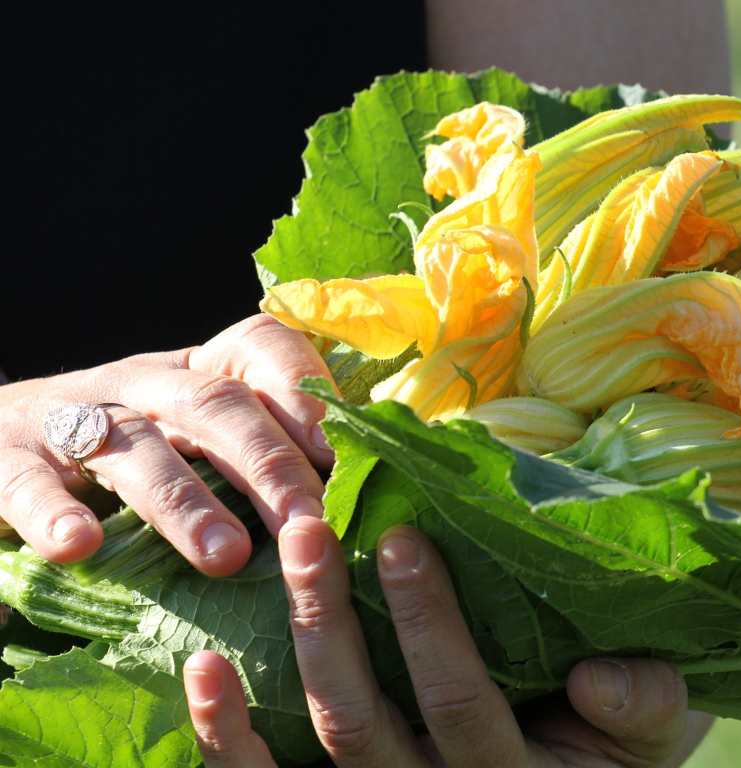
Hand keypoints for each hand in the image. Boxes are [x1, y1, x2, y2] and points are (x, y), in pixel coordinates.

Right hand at [0, 315, 334, 574]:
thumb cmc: (121, 452)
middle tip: (309, 522)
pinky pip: (27, 481)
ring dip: (184, 501)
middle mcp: (140, 384)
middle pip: (213, 404)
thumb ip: (256, 456)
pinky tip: (81, 545)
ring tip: (226, 555)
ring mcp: (70, 418)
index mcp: (196, 374)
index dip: (303, 390)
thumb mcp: (191, 437)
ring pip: (134, 447)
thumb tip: (355, 502)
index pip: (258, 349)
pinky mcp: (2, 460)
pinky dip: (54, 511)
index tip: (344, 450)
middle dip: (268, 463)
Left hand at [183, 518, 712, 766]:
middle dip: (334, 623)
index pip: (462, 709)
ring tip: (281, 556)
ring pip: (319, 746)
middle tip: (313, 531)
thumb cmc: (625, 735)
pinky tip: (204, 669)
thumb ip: (647, 702)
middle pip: (367, 727)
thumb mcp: (663, 718)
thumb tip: (596, 679)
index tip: (406, 537)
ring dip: (292, 647)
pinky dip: (228, 740)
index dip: (430, 630)